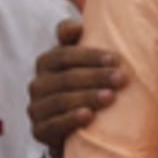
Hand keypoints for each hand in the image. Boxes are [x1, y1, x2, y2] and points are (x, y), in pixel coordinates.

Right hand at [28, 18, 126, 157]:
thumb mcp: (80, 62)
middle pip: (66, 77)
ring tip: (111, 97)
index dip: (88, 56)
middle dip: (95, 77)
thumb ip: (74, 39)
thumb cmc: (82, 87)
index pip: (64, 54)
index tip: (114, 59)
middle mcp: (38, 84)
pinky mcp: (39, 131)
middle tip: (121, 79)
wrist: (72, 130)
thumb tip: (78, 26)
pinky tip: (89, 116)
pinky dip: (71, 119)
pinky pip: (53, 125)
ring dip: (87, 97)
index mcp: (47, 62)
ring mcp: (36, 108)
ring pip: (61, 100)